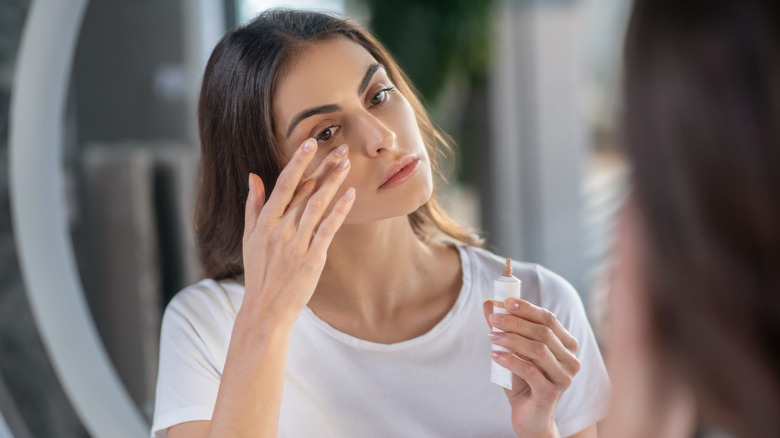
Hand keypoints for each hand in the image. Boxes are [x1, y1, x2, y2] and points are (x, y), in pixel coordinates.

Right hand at [241, 138, 354, 325]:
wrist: (264, 309)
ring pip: (317, 205)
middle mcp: (280, 229)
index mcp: (264, 222)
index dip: (297, 162)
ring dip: (333, 182)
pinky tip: (350, 195)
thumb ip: (253, 206)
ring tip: (347, 163)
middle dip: (323, 167)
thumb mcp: (249, 237)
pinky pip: (327, 229)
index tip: (310, 142)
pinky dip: (339, 211)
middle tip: (341, 147)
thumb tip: (253, 176)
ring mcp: (296, 243)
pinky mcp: (312, 258)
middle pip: (304, 191)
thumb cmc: (258, 273)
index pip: (283, 184)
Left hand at [483, 298, 580, 437]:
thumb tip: (489, 303)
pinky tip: (495, 355)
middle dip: (515, 322)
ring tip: (491, 337)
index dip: (527, 309)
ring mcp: (564, 378)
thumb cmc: (523, 381)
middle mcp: (571, 360)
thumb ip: (504, 327)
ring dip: (512, 340)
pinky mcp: (551, 393)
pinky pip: (530, 371)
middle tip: (494, 319)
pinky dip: (510, 360)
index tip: (506, 302)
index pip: (549, 319)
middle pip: (543, 332)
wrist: (528, 416)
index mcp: (567, 345)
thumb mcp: (513, 351)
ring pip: (538, 350)